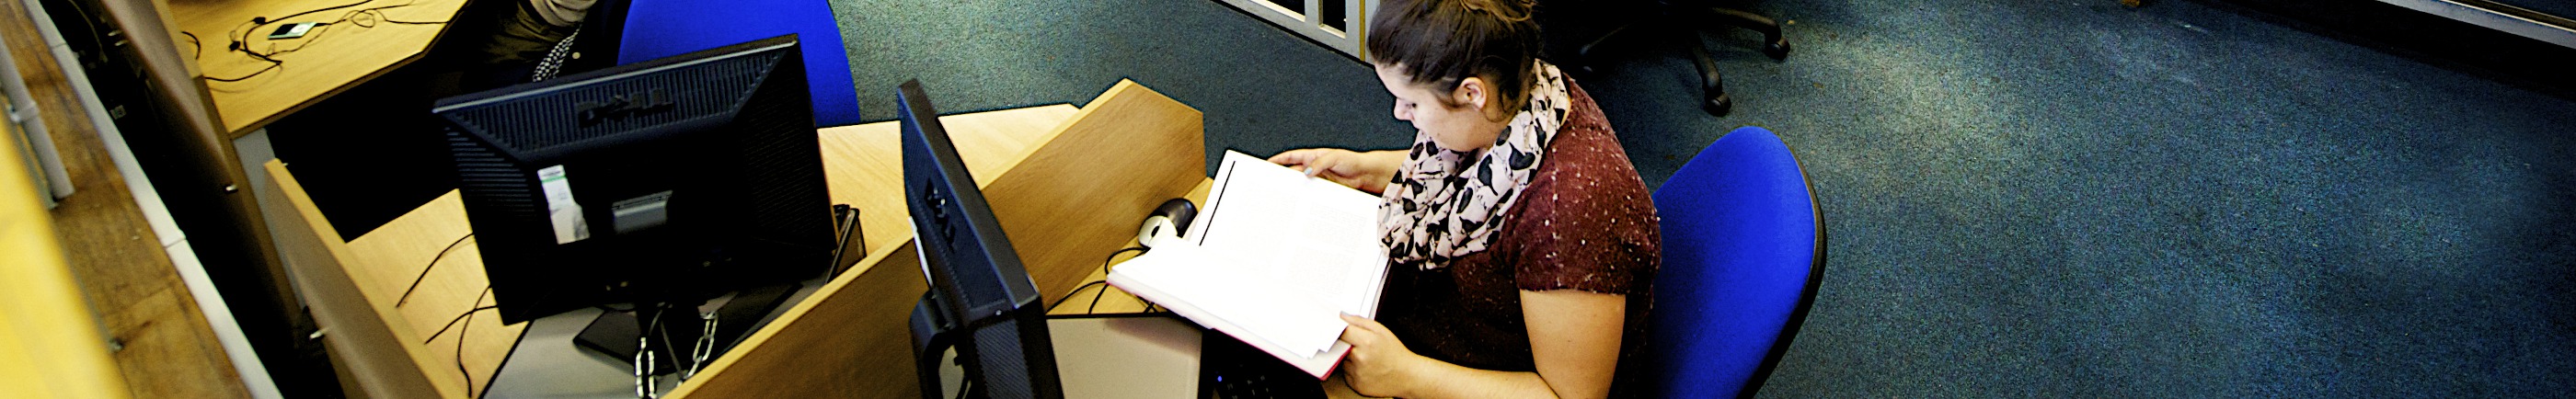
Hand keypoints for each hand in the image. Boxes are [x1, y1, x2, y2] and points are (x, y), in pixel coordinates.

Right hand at [1270, 148, 1398, 193]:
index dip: (1279, 160)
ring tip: (1284, 193)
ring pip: (1300, 183)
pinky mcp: (1323, 188)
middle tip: (1272, 182)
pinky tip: (1300, 199)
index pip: (1291, 157)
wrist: (1365, 174)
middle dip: (1283, 176)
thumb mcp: (1334, 157)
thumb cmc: (1352, 161)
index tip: (1268, 163)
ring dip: (1293, 187)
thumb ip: (1319, 163)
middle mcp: (1313, 167)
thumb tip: (1307, 171)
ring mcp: (1318, 178)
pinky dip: (1304, 195)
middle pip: (1293, 172)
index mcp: (1313, 155)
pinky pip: (1310, 192)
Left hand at [1338, 314, 1421, 397]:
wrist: (1406, 376)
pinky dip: (1352, 370)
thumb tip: (1342, 317)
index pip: (1340, 331)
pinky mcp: (1355, 384)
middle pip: (1339, 346)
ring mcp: (1357, 373)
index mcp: (1366, 341)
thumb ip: (1359, 321)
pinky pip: (1346, 373)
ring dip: (1349, 358)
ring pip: (1342, 360)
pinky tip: (1365, 368)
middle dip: (1346, 344)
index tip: (1338, 328)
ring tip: (1365, 358)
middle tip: (1359, 345)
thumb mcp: (1381, 330)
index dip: (1338, 328)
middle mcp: (1359, 358)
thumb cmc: (1395, 352)